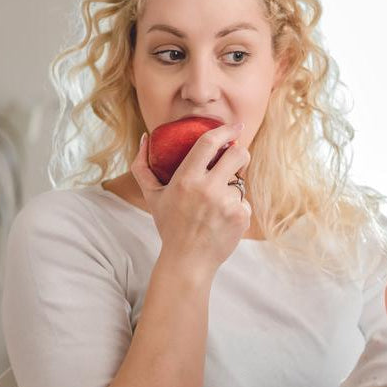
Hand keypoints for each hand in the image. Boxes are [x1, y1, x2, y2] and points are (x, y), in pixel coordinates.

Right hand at [131, 122, 250, 274]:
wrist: (188, 261)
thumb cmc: (169, 226)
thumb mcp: (152, 196)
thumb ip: (143, 166)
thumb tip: (145, 137)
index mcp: (186, 179)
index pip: (210, 143)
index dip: (225, 130)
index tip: (235, 126)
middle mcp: (208, 189)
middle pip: (238, 155)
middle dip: (240, 152)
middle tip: (237, 156)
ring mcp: (227, 203)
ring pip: (239, 182)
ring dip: (232, 188)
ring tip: (215, 207)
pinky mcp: (241, 216)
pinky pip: (244, 202)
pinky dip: (236, 208)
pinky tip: (222, 221)